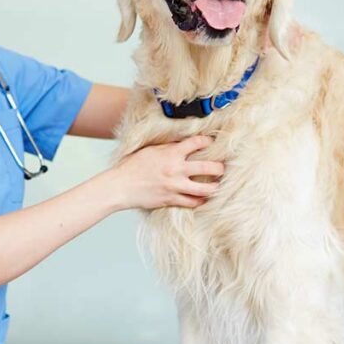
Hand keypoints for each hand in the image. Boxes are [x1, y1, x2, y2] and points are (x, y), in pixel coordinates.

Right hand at [106, 135, 224, 210]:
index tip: (211, 142)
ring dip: (215, 187)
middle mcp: (176, 170)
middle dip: (219, 167)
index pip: (197, 143)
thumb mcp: (151, 150)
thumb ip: (169, 148)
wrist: (121, 186)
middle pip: (208, 168)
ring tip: (218, 185)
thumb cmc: (132, 166)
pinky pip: (193, 202)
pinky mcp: (171, 200)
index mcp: (171, 154)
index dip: (207, 141)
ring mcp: (175, 186)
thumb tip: (183, 145)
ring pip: (205, 189)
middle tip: (222, 167)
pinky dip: (201, 200)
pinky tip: (204, 198)